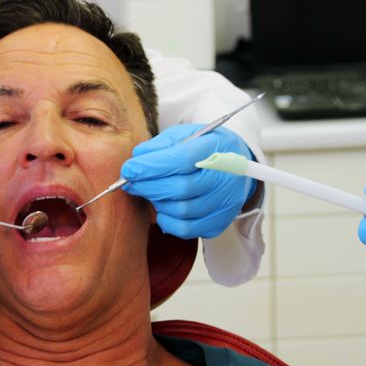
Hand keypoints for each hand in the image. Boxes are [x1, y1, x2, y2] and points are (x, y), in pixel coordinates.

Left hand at [120, 124, 256, 238]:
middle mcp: (225, 177)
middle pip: (181, 189)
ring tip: (149, 192)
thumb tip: (136, 160)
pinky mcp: (219, 221)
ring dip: (157, 202)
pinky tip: (163, 208)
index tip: (128, 170)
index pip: (181, 161)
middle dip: (148, 186)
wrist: (236, 163)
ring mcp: (225, 202)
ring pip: (182, 211)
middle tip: (130, 182)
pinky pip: (186, 229)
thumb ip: (159, 145)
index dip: (151, 167)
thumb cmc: (203, 147)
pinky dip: (167, 221)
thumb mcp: (183, 135)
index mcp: (216, 149)